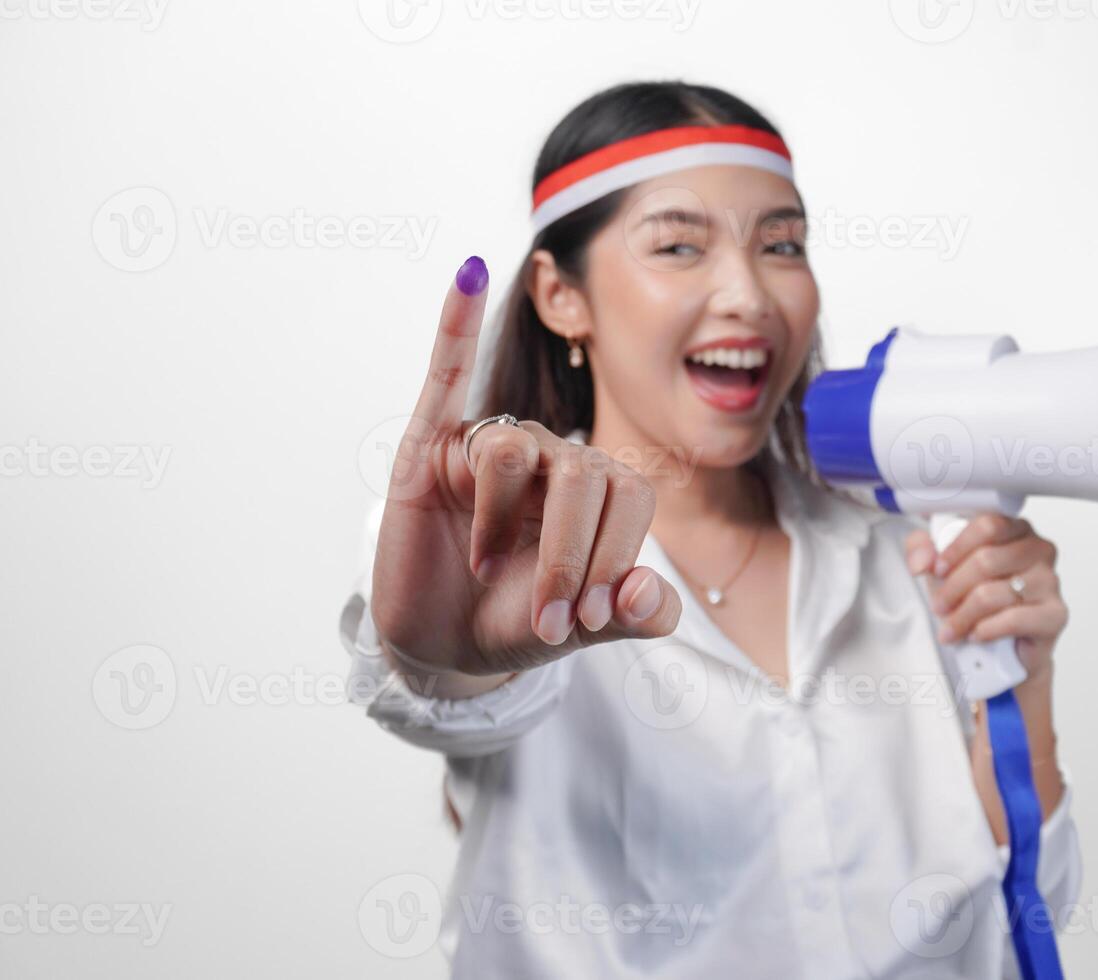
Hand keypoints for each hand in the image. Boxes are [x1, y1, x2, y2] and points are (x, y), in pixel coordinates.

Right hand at [369, 257, 681, 681]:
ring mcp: (490, 447)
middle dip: (568, 556)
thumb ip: (630, 614)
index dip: (613, 556)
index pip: (629, 494)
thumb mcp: (578, 627)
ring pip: (515, 450)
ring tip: (486, 572)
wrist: (441, 643)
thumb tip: (649, 592)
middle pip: (581, 475)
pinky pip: (446, 373)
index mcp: (599, 489)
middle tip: (547, 620)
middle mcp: (552, 455)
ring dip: (503, 524)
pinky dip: (456, 323)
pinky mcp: (430, 447)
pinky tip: (469, 273)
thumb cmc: (515, 621)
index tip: (585, 619)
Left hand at [904, 514, 1067, 677]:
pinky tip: (977, 633)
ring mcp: (1049, 581)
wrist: (1004, 645)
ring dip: (964, 614)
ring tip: (952, 628)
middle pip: (987, 560)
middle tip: (939, 605)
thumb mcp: (941, 568)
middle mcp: (1037, 550)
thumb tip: (922, 560)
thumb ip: (922, 551)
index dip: (956, 547)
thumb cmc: (978, 599)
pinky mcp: (1055, 614)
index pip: (988, 524)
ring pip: (994, 592)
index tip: (937, 568)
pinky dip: (987, 629)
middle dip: (953, 588)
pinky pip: (1014, 619)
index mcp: (1014, 529)